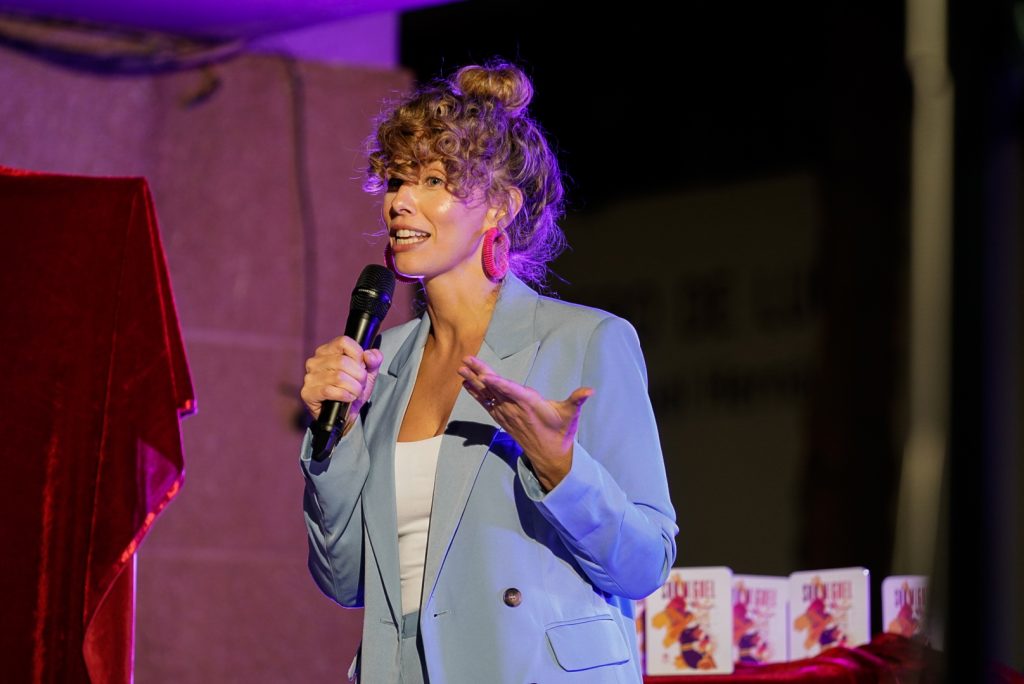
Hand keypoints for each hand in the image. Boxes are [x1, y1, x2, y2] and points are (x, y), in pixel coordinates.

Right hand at [301, 336, 383, 432]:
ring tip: (355, 392)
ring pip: (338, 377)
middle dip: (359, 375)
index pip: (343, 342)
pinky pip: (329, 391)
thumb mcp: (368, 372)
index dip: (358, 355)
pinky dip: (344, 396)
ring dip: (353, 387)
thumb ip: (373, 360)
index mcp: (327, 351)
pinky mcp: (307, 393)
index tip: (362, 366)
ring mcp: (309, 377)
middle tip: (360, 384)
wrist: (345, 414)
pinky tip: (348, 399)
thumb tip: (369, 355)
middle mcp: (315, 361)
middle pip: (343, 361)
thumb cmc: (353, 389)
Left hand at [458, 355, 592, 491]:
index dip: (498, 383)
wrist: (550, 456)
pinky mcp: (503, 420)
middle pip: (494, 389)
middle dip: (479, 374)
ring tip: (461, 369)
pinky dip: (476, 394)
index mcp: (530, 404)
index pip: (512, 391)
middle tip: (466, 361)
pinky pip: (486, 405)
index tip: (485, 375)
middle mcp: (515, 409)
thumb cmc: (561, 432)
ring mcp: (507, 415)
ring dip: (473, 382)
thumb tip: (590, 391)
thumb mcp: (571, 415)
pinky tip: (467, 385)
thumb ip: (577, 400)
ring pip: (487, 395)